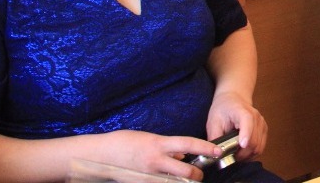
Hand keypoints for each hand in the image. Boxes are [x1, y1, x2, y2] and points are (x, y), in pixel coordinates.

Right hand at [99, 130, 222, 181]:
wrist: (102, 155)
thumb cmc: (125, 143)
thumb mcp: (150, 139)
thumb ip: (168, 148)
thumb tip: (182, 157)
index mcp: (159, 145)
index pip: (189, 144)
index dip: (206, 148)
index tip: (218, 151)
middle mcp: (156, 161)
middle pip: (187, 171)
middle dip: (197, 174)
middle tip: (200, 173)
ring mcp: (149, 176)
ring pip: (177, 182)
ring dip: (184, 181)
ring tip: (186, 178)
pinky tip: (166, 180)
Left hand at [206, 90, 267, 161]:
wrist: (234, 99)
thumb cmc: (222, 109)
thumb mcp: (213, 121)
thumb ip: (215, 137)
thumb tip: (216, 153)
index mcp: (242, 111)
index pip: (248, 122)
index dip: (246, 134)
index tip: (241, 145)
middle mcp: (256, 117)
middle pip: (254, 141)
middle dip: (242, 153)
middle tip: (230, 156)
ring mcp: (262, 124)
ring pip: (258, 147)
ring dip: (247, 155)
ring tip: (236, 154)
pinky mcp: (264, 130)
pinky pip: (260, 147)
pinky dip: (251, 153)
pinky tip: (242, 151)